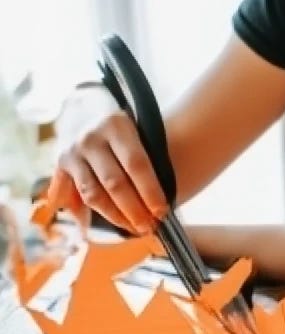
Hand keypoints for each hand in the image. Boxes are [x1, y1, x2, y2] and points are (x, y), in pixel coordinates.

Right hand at [50, 85, 168, 233]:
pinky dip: (82, 213)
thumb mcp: (139, 127)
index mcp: (117, 126)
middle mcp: (90, 139)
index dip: (150, 191)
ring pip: (93, 194)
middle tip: (150, 227)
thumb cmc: (125, 124)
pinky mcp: (60, 164)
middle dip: (134, 210)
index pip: (136, 164)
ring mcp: (72, 152)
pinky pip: (70, 195)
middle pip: (114, 183)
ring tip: (133, 229)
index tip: (163, 212)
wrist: (85, 105)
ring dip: (114, 216)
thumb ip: (150, 155)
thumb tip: (175, 192)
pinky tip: (93, 228)